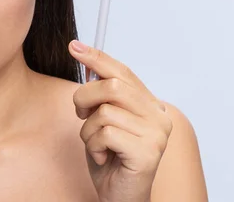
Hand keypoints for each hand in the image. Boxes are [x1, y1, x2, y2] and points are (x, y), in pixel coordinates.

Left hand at [68, 40, 172, 201]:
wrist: (120, 197)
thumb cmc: (111, 159)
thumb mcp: (103, 121)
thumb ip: (102, 95)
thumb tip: (87, 62)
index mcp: (150, 105)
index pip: (123, 72)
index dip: (97, 58)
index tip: (74, 46)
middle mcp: (159, 116)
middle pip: (112, 87)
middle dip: (85, 97)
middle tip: (81, 114)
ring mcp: (156, 134)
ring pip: (104, 111)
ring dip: (88, 130)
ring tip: (96, 144)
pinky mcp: (148, 152)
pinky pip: (105, 133)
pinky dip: (93, 145)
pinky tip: (102, 156)